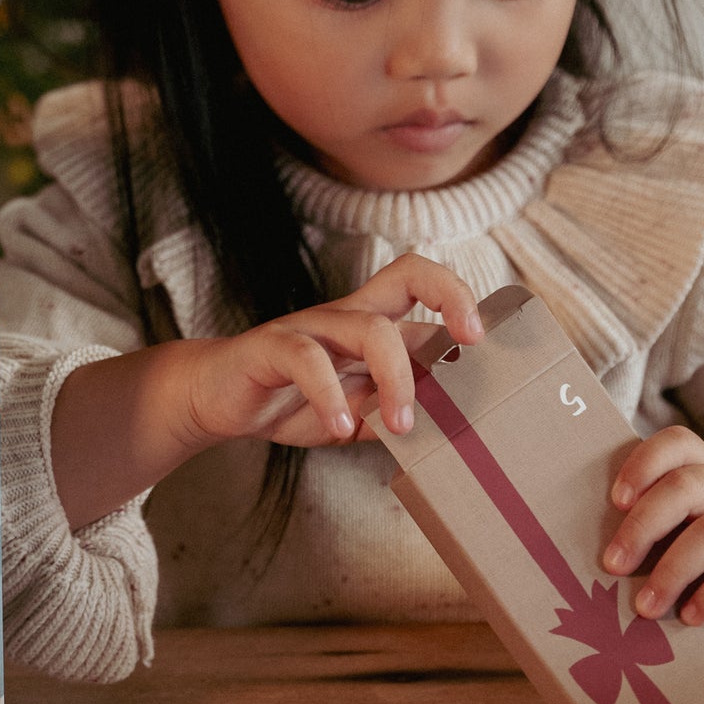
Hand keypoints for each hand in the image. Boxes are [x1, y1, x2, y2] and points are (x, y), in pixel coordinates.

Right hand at [176, 253, 483, 452]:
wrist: (215, 400)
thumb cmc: (291, 400)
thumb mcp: (357, 412)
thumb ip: (397, 413)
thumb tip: (450, 431)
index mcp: (373, 322)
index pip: (427, 291)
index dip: (465, 304)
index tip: (488, 343)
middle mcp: (348, 314)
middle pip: (409, 272)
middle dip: (451, 295)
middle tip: (470, 344)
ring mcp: (310, 326)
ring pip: (369, 328)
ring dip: (396, 380)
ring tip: (401, 425)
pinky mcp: (271, 346)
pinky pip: (307, 359)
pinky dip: (331, 396)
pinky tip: (340, 427)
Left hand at [600, 426, 703, 654]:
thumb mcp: (688, 539)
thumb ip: (656, 531)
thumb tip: (592, 551)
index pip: (678, 443)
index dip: (643, 464)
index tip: (615, 502)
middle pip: (687, 487)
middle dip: (642, 526)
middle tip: (613, 566)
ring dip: (670, 571)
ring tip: (646, 608)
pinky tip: (690, 617)